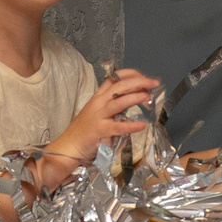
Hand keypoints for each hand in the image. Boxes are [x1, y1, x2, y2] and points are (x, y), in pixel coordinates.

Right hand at [45, 69, 160, 177]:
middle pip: (120, 85)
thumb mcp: (98, 113)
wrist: (68, 146)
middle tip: (154, 83)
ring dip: (135, 97)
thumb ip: (113, 106)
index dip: (131, 75)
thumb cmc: (84, 131)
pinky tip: (141, 125)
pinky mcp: (99, 131)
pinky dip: (130, 126)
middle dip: (139, 82)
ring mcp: (98, 116)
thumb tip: (133, 100)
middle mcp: (98, 102)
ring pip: (118, 102)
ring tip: (148, 96)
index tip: (145, 77)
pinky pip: (117, 127)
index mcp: (98, 96)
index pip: (115, 77)